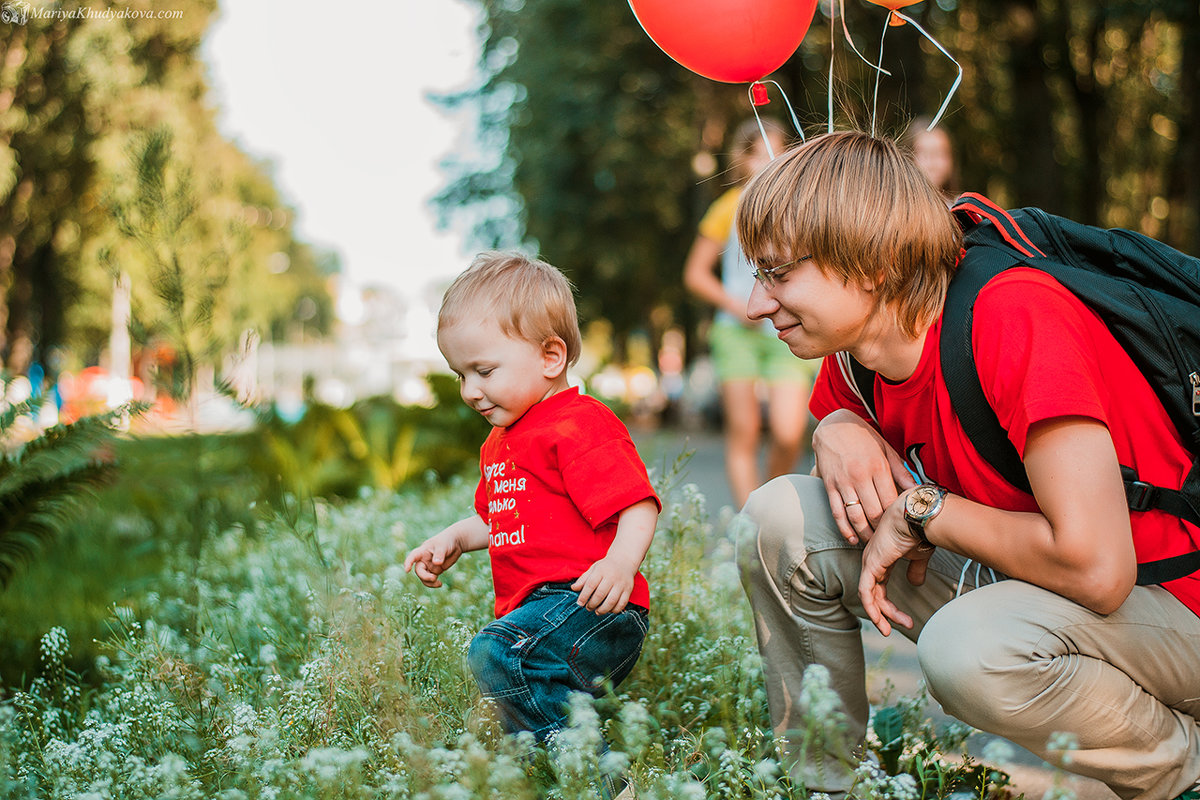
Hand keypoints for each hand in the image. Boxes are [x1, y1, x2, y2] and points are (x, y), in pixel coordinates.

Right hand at [403, 529, 464, 587]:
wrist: (455, 543)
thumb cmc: (446, 541)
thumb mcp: (442, 546)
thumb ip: (439, 554)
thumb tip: (436, 563)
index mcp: (423, 551)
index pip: (413, 556)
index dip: (409, 563)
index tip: (407, 570)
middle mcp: (424, 559)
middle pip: (419, 570)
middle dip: (424, 576)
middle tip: (433, 578)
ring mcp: (429, 566)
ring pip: (424, 577)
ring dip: (429, 582)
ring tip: (438, 583)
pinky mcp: (435, 570)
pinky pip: (431, 579)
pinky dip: (434, 583)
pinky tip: (440, 584)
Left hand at [571, 555, 635, 614]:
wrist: (624, 561)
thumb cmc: (605, 567)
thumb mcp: (593, 569)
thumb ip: (583, 579)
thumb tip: (573, 588)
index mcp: (601, 570)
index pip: (590, 584)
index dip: (584, 596)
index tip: (579, 603)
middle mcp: (612, 577)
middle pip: (600, 594)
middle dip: (592, 604)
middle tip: (588, 607)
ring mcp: (621, 584)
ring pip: (611, 601)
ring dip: (602, 610)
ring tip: (597, 611)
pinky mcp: (628, 590)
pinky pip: (622, 604)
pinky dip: (614, 610)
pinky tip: (608, 610)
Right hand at [812, 410, 917, 544]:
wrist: (833, 425)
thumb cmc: (863, 437)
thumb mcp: (886, 449)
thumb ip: (900, 471)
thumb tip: (916, 489)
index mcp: (878, 467)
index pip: (890, 501)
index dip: (896, 519)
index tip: (902, 528)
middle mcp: (860, 476)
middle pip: (874, 513)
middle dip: (882, 531)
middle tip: (888, 541)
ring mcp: (843, 482)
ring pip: (855, 516)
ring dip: (864, 534)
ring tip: (872, 544)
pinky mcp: (829, 485)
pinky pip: (837, 512)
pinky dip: (844, 528)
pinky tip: (852, 539)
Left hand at [858, 492, 935, 635]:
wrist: (917, 516)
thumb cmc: (919, 530)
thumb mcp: (919, 556)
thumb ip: (915, 570)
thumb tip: (916, 583)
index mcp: (882, 559)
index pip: (880, 588)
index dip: (890, 606)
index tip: (906, 620)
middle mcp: (872, 562)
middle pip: (875, 595)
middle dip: (888, 614)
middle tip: (906, 625)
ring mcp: (869, 563)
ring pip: (870, 597)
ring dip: (882, 615)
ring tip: (895, 628)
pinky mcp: (870, 565)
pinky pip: (866, 592)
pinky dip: (872, 608)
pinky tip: (881, 620)